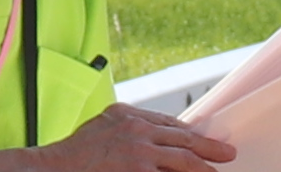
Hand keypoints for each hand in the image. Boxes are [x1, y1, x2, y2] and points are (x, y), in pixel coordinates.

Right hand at [21, 106, 235, 171]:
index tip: (202, 141)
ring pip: (182, 160)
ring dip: (202, 167)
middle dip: (208, 148)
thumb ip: (130, 126)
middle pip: (183, 140)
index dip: (190, 134)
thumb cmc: (75, 151)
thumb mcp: (104, 124)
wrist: (54, 168)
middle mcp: (138, 131)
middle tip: (227, 153)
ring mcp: (139, 154)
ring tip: (216, 171)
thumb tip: (158, 134)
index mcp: (130, 115)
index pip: (170, 123)